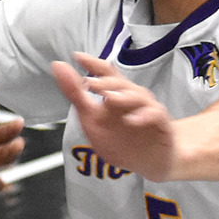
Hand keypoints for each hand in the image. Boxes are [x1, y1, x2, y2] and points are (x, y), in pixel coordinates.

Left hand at [51, 52, 177, 180]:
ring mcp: (147, 109)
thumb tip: (58, 66)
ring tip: (109, 98)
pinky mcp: (160, 123)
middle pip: (120, 84)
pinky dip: (144, 116)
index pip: (105, 73)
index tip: (77, 57)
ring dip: (123, 96)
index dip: (92, 63)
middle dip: (105, 82)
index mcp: (114, 94)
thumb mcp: (91, 117)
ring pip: (137, 96)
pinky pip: (154, 115)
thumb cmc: (121, 138)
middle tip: (89, 83)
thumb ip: (75, 93)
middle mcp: (131, 97)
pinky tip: (132, 120)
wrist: (150, 161)